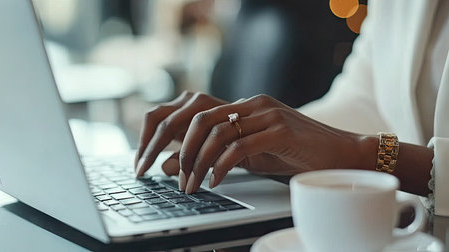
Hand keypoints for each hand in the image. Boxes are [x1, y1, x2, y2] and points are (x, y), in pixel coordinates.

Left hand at [136, 93, 360, 193]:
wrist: (340, 153)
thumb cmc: (296, 153)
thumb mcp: (254, 153)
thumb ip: (224, 153)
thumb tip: (185, 165)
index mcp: (246, 106)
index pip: (201, 116)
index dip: (180, 140)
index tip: (171, 165)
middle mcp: (254, 104)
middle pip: (201, 119)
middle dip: (183, 150)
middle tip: (178, 178)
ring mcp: (268, 114)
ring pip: (218, 134)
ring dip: (199, 162)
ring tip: (193, 185)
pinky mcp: (280, 130)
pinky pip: (240, 147)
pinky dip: (222, 166)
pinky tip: (216, 181)